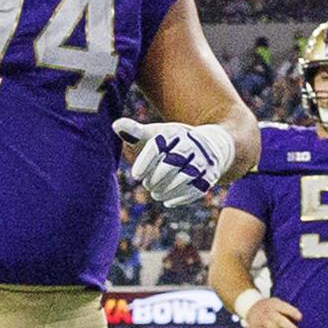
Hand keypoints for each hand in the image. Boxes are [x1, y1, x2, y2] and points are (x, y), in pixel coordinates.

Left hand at [114, 118, 237, 211]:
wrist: (211, 145)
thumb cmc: (173, 142)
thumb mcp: (156, 133)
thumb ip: (135, 131)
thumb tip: (115, 125)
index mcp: (174, 133)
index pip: (157, 147)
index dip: (144, 163)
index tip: (136, 176)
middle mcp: (191, 145)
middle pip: (171, 164)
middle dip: (156, 178)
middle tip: (148, 186)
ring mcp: (203, 161)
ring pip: (184, 178)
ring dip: (167, 190)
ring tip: (156, 194)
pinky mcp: (210, 176)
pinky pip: (196, 189)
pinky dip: (180, 198)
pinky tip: (168, 201)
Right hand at [239, 294, 303, 327]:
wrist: (250, 306)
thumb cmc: (269, 306)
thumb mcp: (276, 302)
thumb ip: (286, 310)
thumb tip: (299, 320)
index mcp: (274, 303)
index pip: (285, 307)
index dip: (293, 312)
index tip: (300, 318)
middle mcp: (268, 311)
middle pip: (280, 321)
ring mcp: (262, 320)